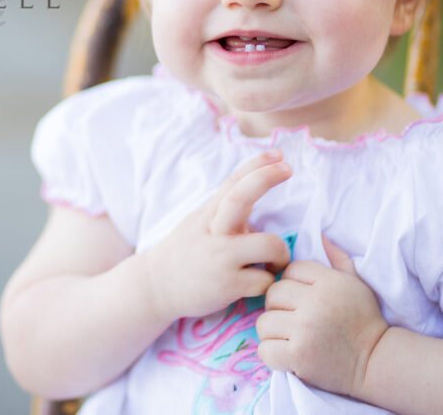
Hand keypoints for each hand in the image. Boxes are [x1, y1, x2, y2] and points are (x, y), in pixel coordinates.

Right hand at [142, 150, 293, 320]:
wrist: (155, 288)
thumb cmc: (184, 256)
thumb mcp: (197, 226)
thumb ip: (222, 214)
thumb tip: (252, 199)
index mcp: (207, 216)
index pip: (232, 183)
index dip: (256, 165)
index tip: (278, 154)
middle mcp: (213, 232)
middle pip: (240, 197)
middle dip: (265, 178)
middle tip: (287, 168)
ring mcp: (220, 258)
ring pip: (269, 245)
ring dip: (281, 253)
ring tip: (275, 262)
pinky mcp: (227, 285)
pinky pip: (265, 280)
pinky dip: (267, 282)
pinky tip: (257, 285)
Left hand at [256, 234, 388, 397]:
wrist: (375, 360)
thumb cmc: (364, 319)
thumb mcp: (356, 283)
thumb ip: (337, 258)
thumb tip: (320, 234)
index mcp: (329, 282)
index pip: (289, 270)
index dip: (292, 283)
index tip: (301, 298)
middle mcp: (315, 303)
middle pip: (273, 293)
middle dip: (278, 305)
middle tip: (291, 318)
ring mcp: (305, 330)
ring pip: (264, 322)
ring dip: (272, 331)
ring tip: (288, 336)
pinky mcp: (298, 356)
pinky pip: (264, 349)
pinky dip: (271, 353)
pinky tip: (285, 353)